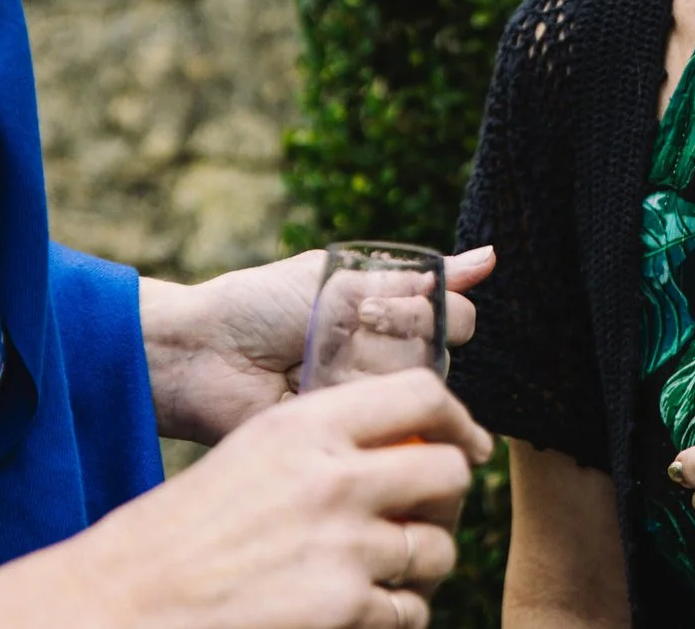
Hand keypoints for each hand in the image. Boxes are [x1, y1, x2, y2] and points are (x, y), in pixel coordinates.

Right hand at [0, 369, 490, 628]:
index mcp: (306, 426)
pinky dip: (395, 616)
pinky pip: (410, 611)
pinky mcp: (344, 609)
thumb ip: (325, 443)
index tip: (464, 443)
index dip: (457, 419)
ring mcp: (344, 546)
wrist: (125, 602)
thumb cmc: (183, 532)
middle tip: (423, 518)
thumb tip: (407, 448)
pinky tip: (360, 612)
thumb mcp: (252, 455)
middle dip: (447, 500)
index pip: (422, 394)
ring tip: (385, 574)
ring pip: (438, 549)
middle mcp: (334, 477)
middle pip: (449, 472)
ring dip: (422, 566)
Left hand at [144, 247, 494, 443]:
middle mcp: (382, 363)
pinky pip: (377, 426)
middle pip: (432, 357)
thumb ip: (417, 278)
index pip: (447, 319)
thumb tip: (492, 258)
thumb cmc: (263, 305)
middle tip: (346, 329)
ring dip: (367, 369)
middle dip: (394, 338)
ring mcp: (362, 401)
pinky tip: (317, 388)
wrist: (202, 352)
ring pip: (408, 390)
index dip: (422, 312)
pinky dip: (352, 404)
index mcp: (385, 320)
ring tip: (316, 361)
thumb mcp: (340, 279)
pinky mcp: (342, 437)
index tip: (376, 305)